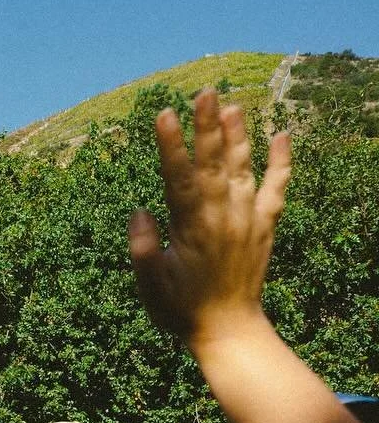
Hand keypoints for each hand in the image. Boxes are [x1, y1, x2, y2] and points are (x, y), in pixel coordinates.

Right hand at [129, 89, 291, 344]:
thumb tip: (139, 212)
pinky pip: (277, 189)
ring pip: (244, 168)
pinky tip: (282, 135)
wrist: (229, 330)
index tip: (164, 113)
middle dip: (207, 126)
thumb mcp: (150, 286)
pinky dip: (282, 162)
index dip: (171, 145)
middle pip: (213, 163)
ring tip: (233, 104)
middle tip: (204, 91)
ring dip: (239, 135)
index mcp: (193, 228)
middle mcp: (223, 217)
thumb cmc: (181, 309)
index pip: (179, 177)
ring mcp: (247, 220)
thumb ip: (143, 250)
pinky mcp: (264, 227)